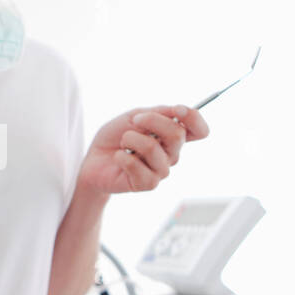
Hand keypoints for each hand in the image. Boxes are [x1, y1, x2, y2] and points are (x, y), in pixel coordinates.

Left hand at [77, 105, 208, 194]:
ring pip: (153, 149)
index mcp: (173, 136)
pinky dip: (122, 157)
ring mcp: (161, 171)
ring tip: (122, 144)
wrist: (93, 160)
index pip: (200, 130)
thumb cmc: (115, 138)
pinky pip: (138, 166)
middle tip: (133, 121)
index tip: (177, 110)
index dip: (193, 118)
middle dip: (151, 121)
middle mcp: (172, 154)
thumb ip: (157, 113)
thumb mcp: (134, 117)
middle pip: (177, 135)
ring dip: (130, 140)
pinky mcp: (147, 184)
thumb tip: (177, 111)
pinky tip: (118, 158)